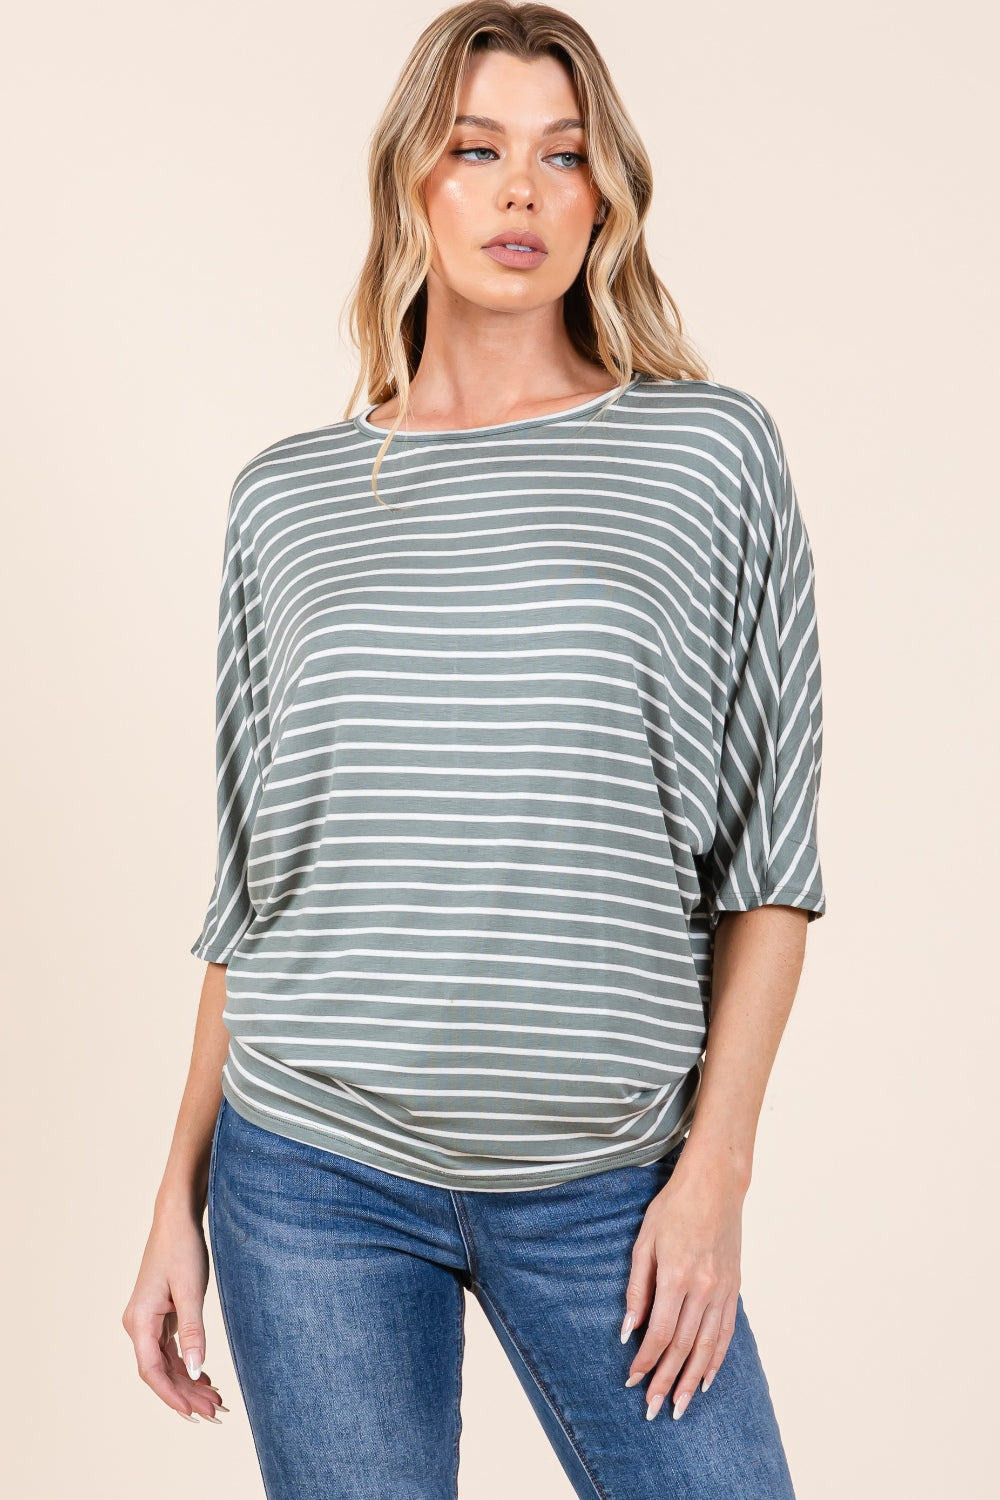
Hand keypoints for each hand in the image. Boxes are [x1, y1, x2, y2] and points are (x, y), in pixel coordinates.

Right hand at [122, 1206, 228, 1422]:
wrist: (176, 1219)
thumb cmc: (181, 1249)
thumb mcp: (190, 1290)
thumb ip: (193, 1331)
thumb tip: (194, 1370)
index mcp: (140, 1320)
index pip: (152, 1370)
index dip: (171, 1395)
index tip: (192, 1414)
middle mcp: (138, 1324)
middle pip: (160, 1370)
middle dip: (186, 1393)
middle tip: (215, 1411)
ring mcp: (148, 1320)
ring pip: (166, 1361)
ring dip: (188, 1380)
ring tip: (214, 1399)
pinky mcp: (159, 1314)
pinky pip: (170, 1348)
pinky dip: (186, 1363)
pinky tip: (204, 1377)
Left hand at [620, 1150, 744, 1420]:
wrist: (715, 1185)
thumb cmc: (673, 1207)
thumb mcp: (644, 1241)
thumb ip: (636, 1288)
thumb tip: (628, 1330)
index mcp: (677, 1276)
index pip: (660, 1333)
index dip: (646, 1361)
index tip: (633, 1381)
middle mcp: (703, 1288)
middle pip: (683, 1347)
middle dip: (666, 1381)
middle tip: (654, 1409)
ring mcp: (723, 1290)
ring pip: (707, 1347)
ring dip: (691, 1380)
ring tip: (680, 1407)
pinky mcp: (734, 1289)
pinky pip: (726, 1333)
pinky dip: (716, 1360)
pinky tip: (705, 1379)